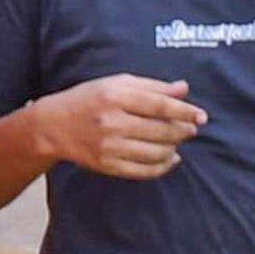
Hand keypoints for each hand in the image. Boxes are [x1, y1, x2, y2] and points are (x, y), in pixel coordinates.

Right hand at [29, 74, 202, 179]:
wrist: (53, 126)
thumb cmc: (89, 99)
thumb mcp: (116, 83)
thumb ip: (151, 86)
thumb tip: (183, 89)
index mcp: (115, 96)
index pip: (160, 105)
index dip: (185, 111)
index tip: (201, 116)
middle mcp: (112, 122)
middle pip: (161, 131)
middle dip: (183, 131)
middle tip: (191, 129)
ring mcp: (109, 146)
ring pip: (156, 152)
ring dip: (174, 148)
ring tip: (177, 141)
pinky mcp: (107, 165)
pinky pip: (145, 170)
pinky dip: (163, 166)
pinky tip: (170, 158)